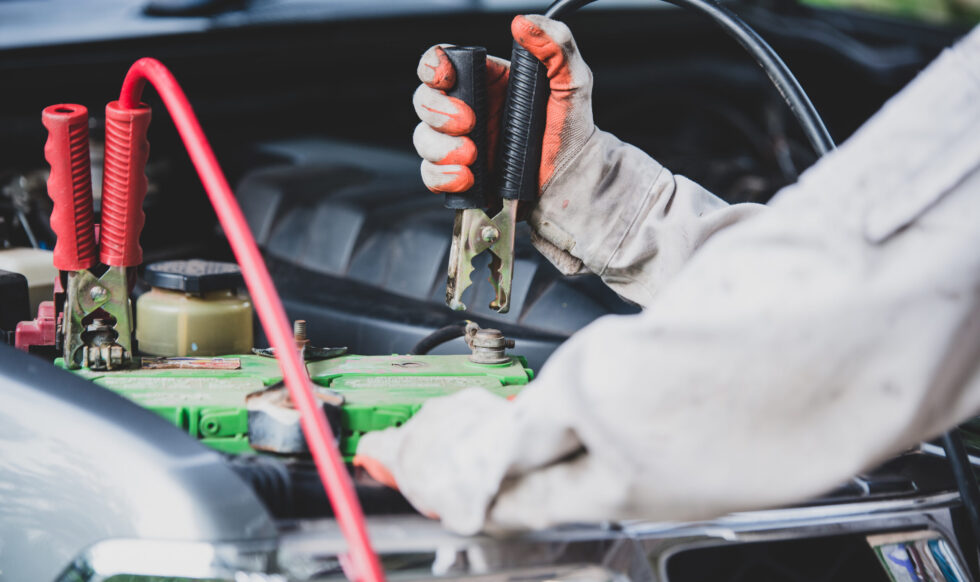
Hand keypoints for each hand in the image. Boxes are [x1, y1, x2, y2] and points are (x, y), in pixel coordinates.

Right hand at [413, 15, 594, 195]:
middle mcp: (468, 109)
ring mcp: (460, 143)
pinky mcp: (459, 174)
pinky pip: (431, 175)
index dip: (432, 65)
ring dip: (440, 147)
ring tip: (472, 155)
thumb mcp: (573, 83)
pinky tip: (467, 177)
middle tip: (468, 123)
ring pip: (422, 138)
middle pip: (424, 99)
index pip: (441, 62)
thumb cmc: (572, 132)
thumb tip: (524, 24)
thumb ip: (556, 47)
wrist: (572, 180)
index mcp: (487, 81)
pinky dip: (442, 176)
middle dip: (437, 111)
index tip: (445, 77)